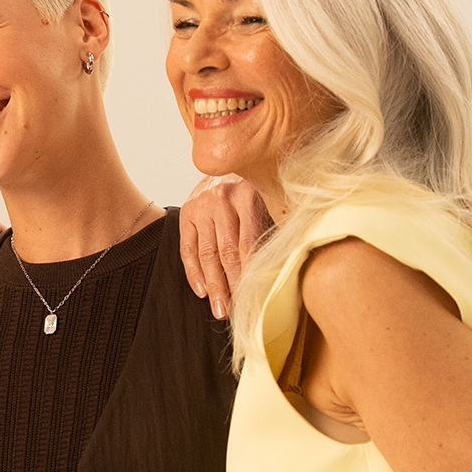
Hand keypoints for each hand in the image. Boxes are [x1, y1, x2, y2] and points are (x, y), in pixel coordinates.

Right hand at [178, 174, 270, 318]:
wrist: (224, 160)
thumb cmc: (253, 189)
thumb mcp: (268, 201)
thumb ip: (273, 227)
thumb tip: (284, 265)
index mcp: (247, 197)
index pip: (247, 245)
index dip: (249, 274)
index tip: (252, 297)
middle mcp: (222, 200)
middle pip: (225, 253)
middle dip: (229, 286)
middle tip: (232, 311)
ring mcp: (201, 206)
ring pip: (206, 254)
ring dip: (212, 285)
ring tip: (218, 308)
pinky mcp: (186, 212)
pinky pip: (187, 248)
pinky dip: (193, 271)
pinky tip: (201, 290)